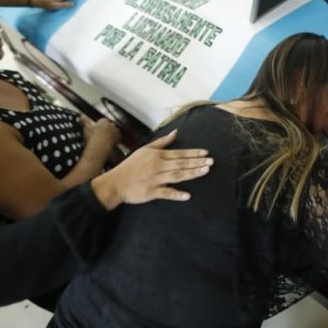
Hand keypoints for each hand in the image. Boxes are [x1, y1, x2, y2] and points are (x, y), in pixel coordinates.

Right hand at [81, 116, 121, 155]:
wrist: (99, 148)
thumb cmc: (92, 138)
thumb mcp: (86, 129)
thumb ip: (84, 121)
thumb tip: (81, 116)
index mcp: (104, 121)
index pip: (102, 121)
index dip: (98, 127)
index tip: (95, 132)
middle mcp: (112, 124)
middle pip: (108, 126)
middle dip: (105, 130)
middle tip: (99, 136)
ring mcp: (116, 131)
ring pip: (113, 131)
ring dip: (110, 134)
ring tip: (103, 140)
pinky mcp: (119, 137)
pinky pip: (117, 137)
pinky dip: (114, 139)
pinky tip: (108, 143)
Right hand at [89, 130, 212, 208]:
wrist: (115, 182)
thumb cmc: (131, 166)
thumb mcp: (145, 150)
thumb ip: (162, 142)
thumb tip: (175, 132)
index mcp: (157, 156)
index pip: (179, 153)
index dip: (193, 153)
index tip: (206, 153)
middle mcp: (158, 166)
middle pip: (181, 164)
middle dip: (197, 162)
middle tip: (211, 162)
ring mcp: (155, 179)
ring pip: (177, 176)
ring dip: (192, 173)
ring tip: (205, 171)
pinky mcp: (151, 192)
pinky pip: (166, 193)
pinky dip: (176, 194)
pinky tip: (187, 195)